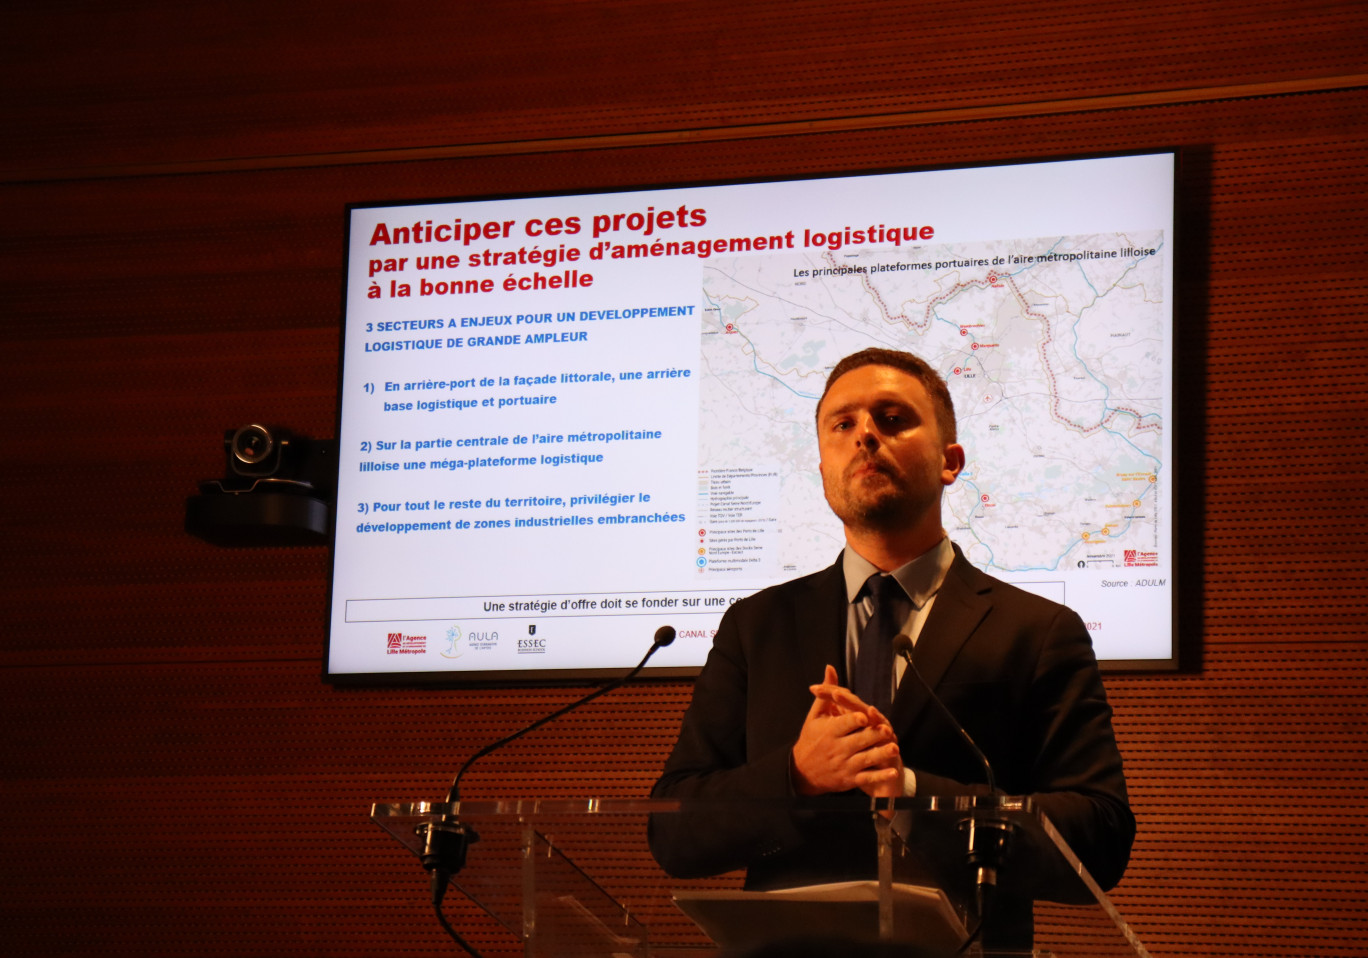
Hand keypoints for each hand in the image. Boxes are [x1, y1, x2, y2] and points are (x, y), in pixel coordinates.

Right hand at [790, 665, 903, 795]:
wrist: (802, 772)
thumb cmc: (811, 739)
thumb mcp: (815, 716)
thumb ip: (827, 694)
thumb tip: (830, 669)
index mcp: (829, 732)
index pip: (844, 724)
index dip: (855, 720)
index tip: (866, 716)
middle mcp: (837, 748)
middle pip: (858, 740)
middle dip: (873, 735)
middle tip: (888, 730)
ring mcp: (845, 765)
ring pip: (865, 759)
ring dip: (880, 754)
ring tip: (894, 748)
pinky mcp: (850, 779)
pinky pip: (867, 778)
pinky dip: (880, 776)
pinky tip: (892, 771)